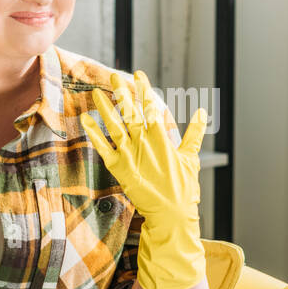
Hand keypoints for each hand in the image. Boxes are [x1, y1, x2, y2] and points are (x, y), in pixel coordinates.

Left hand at [80, 70, 208, 288]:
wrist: (172, 214)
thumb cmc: (184, 188)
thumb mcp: (192, 158)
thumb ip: (194, 133)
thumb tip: (202, 112)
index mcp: (163, 139)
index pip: (152, 108)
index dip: (144, 90)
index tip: (138, 74)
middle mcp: (145, 143)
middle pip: (131, 112)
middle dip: (122, 93)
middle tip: (114, 75)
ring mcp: (130, 155)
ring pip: (115, 126)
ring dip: (105, 108)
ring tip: (96, 92)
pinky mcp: (119, 169)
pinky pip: (103, 148)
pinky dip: (94, 134)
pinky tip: (85, 120)